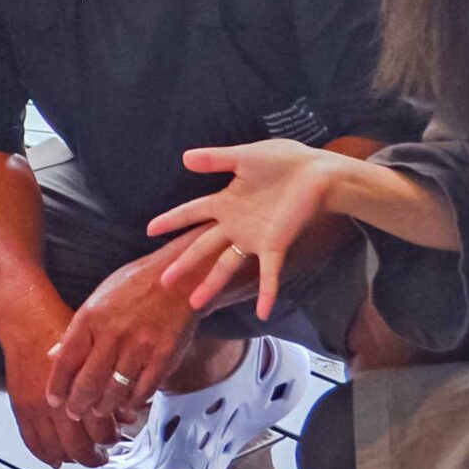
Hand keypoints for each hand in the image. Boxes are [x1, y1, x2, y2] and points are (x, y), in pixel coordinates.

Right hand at [0, 291, 108, 468]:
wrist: (29, 321)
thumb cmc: (63, 331)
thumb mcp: (97, 355)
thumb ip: (111, 386)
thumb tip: (127, 415)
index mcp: (81, 389)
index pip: (100, 429)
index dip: (111, 438)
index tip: (116, 438)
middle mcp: (58, 403)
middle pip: (79, 446)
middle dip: (94, 455)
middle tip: (102, 454)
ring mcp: (37, 408)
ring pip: (56, 449)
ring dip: (71, 458)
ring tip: (81, 456)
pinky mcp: (21, 408)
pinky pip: (32, 441)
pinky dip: (44, 455)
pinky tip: (55, 460)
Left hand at [46, 249, 200, 433]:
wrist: (180, 278)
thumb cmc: (137, 285)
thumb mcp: (99, 298)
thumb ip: (79, 329)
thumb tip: (54, 355)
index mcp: (92, 317)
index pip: (66, 360)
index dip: (57, 386)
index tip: (53, 401)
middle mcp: (113, 333)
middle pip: (88, 383)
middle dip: (78, 405)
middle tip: (75, 412)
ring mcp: (139, 347)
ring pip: (114, 392)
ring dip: (104, 408)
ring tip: (99, 411)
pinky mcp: (162, 357)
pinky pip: (142, 391)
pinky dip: (132, 402)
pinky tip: (127, 404)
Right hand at [149, 141, 352, 317]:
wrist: (318, 173)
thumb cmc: (285, 161)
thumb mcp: (245, 156)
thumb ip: (216, 158)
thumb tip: (184, 157)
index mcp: (226, 202)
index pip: (192, 213)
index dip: (172, 220)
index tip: (150, 230)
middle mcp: (236, 224)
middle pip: (203, 247)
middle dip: (183, 264)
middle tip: (164, 281)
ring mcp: (254, 238)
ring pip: (226, 266)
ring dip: (211, 285)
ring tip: (195, 303)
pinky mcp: (275, 246)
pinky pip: (269, 274)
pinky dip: (266, 293)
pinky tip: (262, 312)